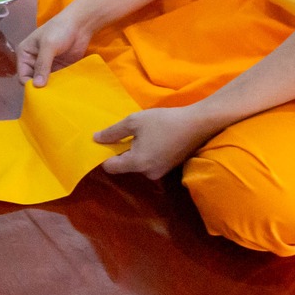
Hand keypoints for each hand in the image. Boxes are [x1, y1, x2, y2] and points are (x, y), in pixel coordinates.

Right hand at [14, 7, 96, 87]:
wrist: (81, 24)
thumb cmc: (59, 30)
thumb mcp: (48, 46)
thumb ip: (42, 65)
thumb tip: (36, 86)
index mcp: (25, 54)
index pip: (23, 75)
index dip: (29, 84)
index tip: (40, 93)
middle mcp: (34, 62)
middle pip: (33, 81)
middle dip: (41, 88)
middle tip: (50, 96)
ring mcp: (48, 66)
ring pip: (46, 82)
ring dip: (52, 88)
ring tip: (59, 95)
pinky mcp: (60, 68)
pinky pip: (57, 81)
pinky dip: (60, 86)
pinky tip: (66, 91)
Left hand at [95, 105, 213, 179]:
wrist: (198, 124)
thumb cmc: (163, 121)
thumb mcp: (134, 122)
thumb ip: (113, 132)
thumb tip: (96, 139)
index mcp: (137, 163)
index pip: (111, 167)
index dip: (104, 154)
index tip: (105, 141)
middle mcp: (148, 173)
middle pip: (125, 165)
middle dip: (122, 150)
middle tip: (128, 132)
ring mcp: (160, 172)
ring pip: (138, 163)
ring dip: (136, 150)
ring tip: (143, 133)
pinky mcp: (169, 169)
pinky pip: (149, 162)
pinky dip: (147, 152)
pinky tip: (154, 138)